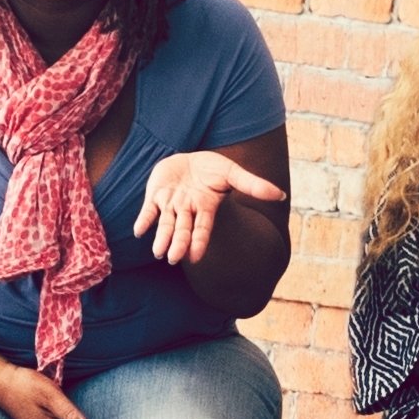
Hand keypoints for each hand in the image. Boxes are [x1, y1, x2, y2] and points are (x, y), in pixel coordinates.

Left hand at [133, 147, 264, 268]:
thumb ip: (253, 185)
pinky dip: (143, 220)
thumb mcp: (232, 173)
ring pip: (164, 224)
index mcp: (205, 208)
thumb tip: (280, 196)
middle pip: (182, 230)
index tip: (194, 258)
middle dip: (178, 243)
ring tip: (158, 253)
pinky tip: (138, 231)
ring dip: (161, 238)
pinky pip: (148, 210)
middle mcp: (187, 210)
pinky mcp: (155, 196)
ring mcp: (170, 204)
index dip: (199, 242)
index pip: (203, 228)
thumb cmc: (212, 169)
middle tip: (173, 259)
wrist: (187, 160)